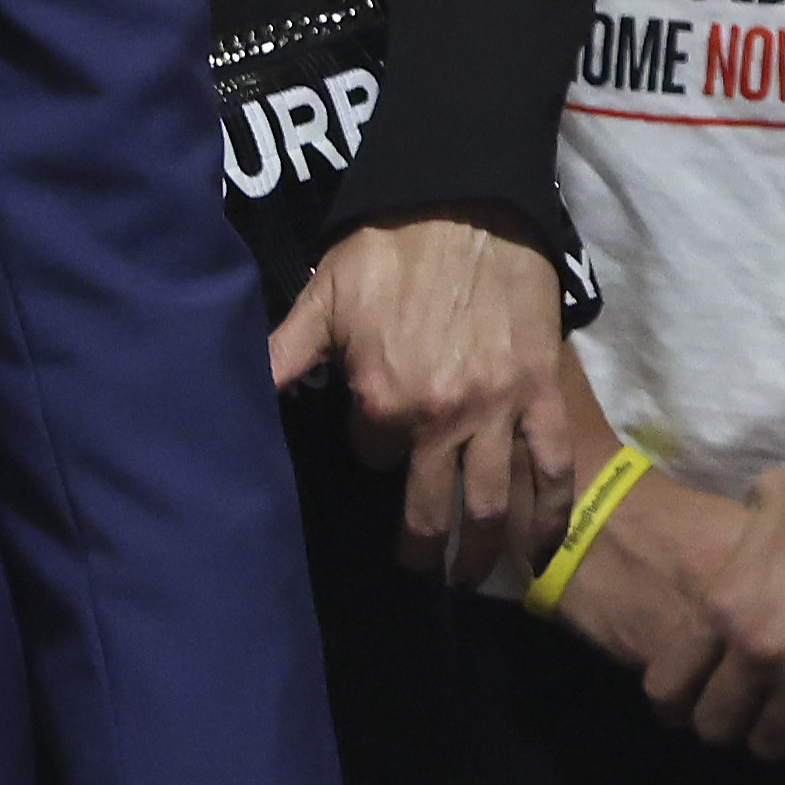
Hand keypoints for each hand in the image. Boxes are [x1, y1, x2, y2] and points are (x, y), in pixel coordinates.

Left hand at [265, 217, 602, 580]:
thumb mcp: (322, 301)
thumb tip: (231, 390)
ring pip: (493, 500)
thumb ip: (282, 355)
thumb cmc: (388, 250)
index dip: (373, 448)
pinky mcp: (541, 393)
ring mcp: (497, 410)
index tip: (379, 434)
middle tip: (423, 569)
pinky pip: (553, 464)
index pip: (373, 457)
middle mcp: (439, 418)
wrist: (469, 208)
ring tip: (472, 576)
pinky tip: (545, 545)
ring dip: (484, 550)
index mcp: (381, 401)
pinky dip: (552, 510)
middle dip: (423, 546)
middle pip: (431, 507)